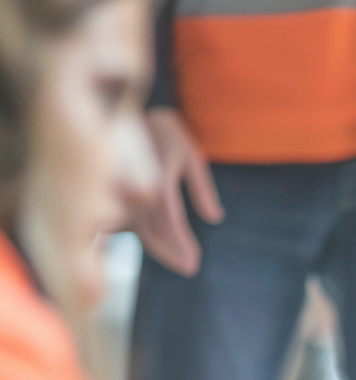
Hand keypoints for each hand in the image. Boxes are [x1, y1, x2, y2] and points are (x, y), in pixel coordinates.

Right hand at [132, 108, 222, 275]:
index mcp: (158, 175)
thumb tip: (215, 218)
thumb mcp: (189, 155)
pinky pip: (126, 222)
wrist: (118, 106)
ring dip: (159, 247)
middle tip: (190, 268)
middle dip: (170, 252)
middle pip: (151, 231)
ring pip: (137, 229)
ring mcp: (120, 190)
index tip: (194, 264)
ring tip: (181, 260)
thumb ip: (202, 187)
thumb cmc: (163, 133)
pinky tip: (163, 244)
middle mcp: (135, 185)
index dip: (180, 243)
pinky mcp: (111, 193)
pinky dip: (145, 234)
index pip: (169, 218)